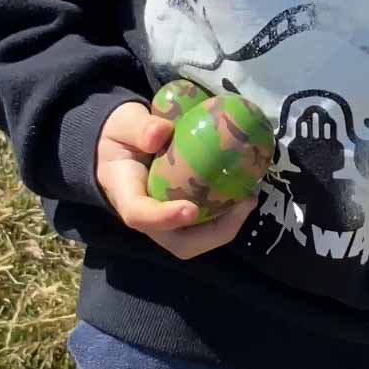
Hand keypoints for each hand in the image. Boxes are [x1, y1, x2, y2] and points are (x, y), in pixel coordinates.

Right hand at [95, 100, 258, 259]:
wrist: (119, 146)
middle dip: (213, 233)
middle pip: (178, 243)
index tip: (190, 210)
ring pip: (196, 240)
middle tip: (242, 204)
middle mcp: (148, 217)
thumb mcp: (123, 125)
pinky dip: (227, 215)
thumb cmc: (120, 136)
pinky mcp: (183, 215)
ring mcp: (167, 221)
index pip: (139, 216)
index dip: (164, 218)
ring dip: (226, 226)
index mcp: (126, 195)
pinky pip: (205, 225)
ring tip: (250, 198)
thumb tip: (161, 132)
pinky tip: (246, 193)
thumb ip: (139, 128)